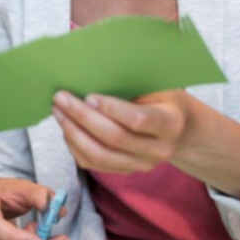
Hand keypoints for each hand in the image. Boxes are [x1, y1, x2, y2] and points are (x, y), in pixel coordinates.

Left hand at [53, 90, 239, 199]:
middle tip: (61, 98)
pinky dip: (74, 146)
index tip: (89, 95)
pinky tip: (67, 127)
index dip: (111, 109)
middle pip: (113, 139)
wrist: (181, 129)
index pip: (138, 120)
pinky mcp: (126, 171)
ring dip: (72, 133)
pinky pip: (93, 164)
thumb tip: (92, 67)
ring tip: (59, 112)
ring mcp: (142, 164)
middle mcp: (158, 149)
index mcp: (170, 123)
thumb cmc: (163, 98)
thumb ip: (132, 81)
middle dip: (82, 117)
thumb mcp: (158, 84)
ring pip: (99, 156)